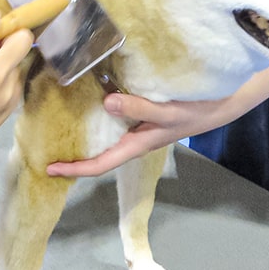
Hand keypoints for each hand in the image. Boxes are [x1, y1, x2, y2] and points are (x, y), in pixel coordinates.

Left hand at [46, 93, 226, 177]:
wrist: (220, 104)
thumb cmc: (195, 110)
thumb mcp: (168, 111)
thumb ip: (139, 108)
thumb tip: (106, 103)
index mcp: (137, 144)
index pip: (101, 163)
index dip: (75, 168)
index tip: (49, 168)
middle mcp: (134, 138)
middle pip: (99, 154)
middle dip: (75, 154)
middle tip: (47, 146)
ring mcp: (139, 128)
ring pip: (106, 137)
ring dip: (85, 135)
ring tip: (61, 125)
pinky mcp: (143, 114)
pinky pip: (116, 119)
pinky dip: (100, 115)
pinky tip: (91, 101)